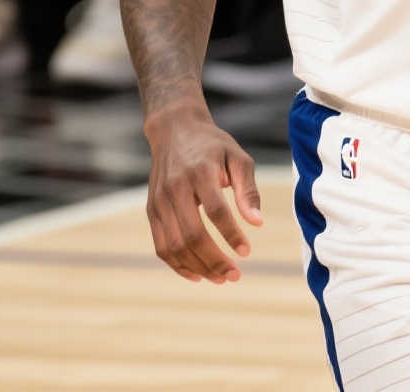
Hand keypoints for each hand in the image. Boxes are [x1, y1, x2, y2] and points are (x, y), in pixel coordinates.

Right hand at [143, 101, 263, 283]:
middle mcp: (175, 188)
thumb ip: (248, 190)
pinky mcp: (151, 211)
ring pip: (174, 245)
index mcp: (199, 172)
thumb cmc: (213, 146)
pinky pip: (161, 246)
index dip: (231, 235)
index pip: (215, 211)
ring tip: (220, 278)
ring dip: (198, 267)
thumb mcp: (238, 158)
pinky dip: (178, 265)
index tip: (247, 252)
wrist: (174, 130)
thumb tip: (258, 223)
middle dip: (214, 260)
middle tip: (235, 275)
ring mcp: (159, 201)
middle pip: (192, 234)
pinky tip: (198, 275)